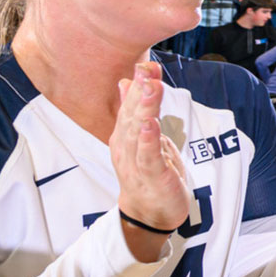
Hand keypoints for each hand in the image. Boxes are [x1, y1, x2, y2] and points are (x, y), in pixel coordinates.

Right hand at [111, 62, 189, 259]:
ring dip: (144, 109)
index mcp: (125, 135)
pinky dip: (148, 140)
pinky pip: (147, 156)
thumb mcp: (142, 138)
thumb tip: (126, 82)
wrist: (149, 212)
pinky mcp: (150, 176)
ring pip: (138, 132)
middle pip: (132, 114)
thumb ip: (134, 111)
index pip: (131, 105)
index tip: (146, 63)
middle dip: (140, 91)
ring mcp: (136, 161)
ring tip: (150, 88)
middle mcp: (126, 145)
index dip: (139, 84)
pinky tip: (150, 125)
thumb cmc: (148, 173)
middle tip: (147, 68)